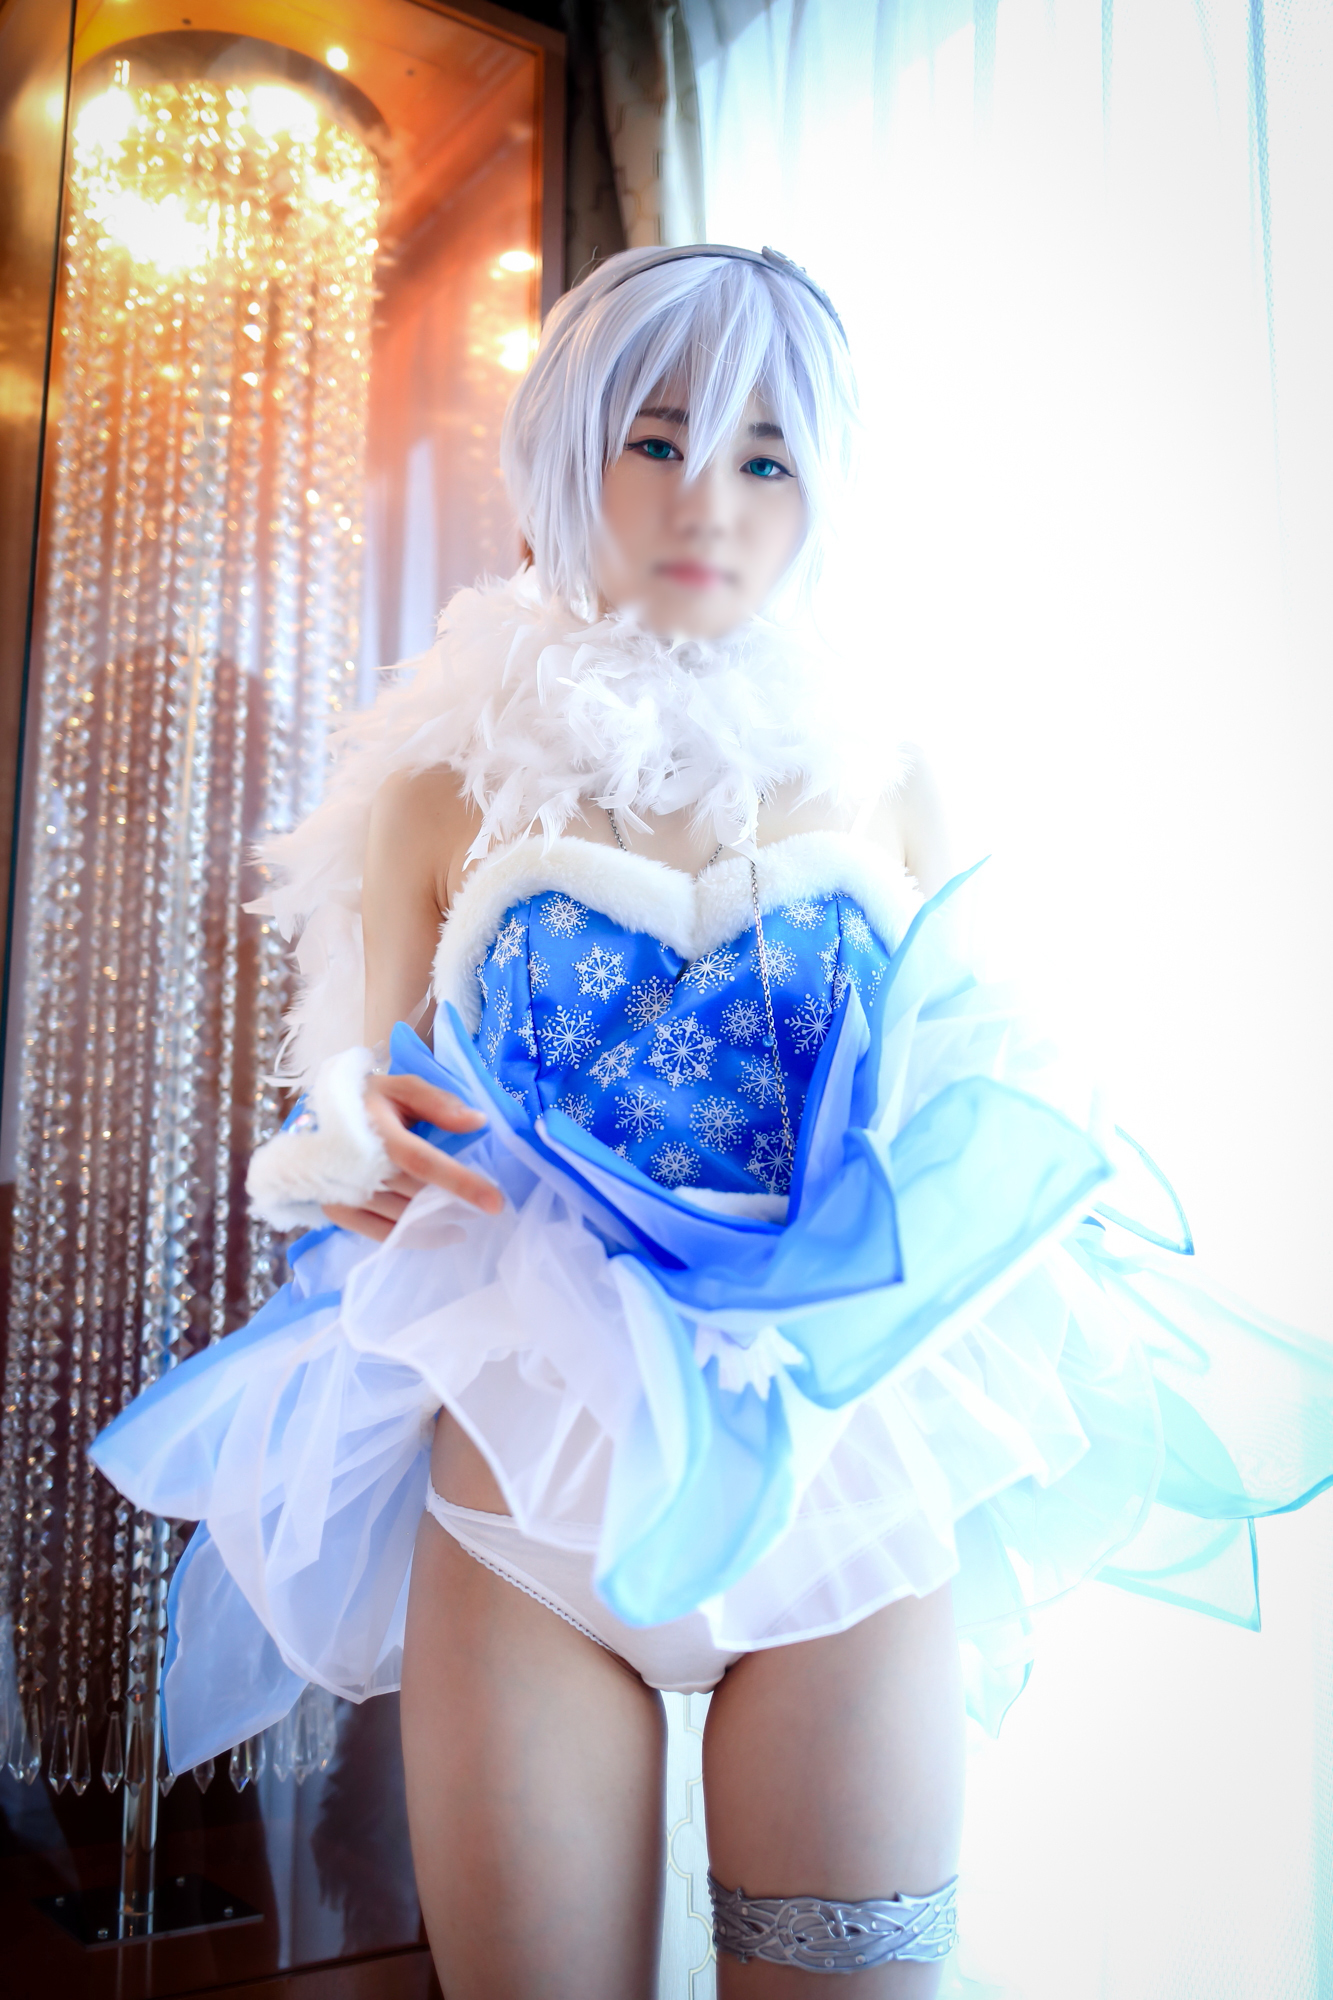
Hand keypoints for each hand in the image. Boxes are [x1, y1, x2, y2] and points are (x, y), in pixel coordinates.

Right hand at [323, 1072, 502, 1241]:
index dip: (461, 1183)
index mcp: (377, 1132)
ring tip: (461, 1221)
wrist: (310, 1119)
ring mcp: (344, 1192)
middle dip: (453, 1204)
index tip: (495, 1202)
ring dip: (436, 1223)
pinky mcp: (337, 1210)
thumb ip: (439, 1103)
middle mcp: (358, 1166)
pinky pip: (381, 1235)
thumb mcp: (401, 1088)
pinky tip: (436, 1234)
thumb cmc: (365, 1100)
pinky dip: (411, 1238)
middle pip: (416, 1195)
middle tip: (483, 1209)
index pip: (424, 1162)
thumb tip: (478, 1121)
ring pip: (401, 1219)